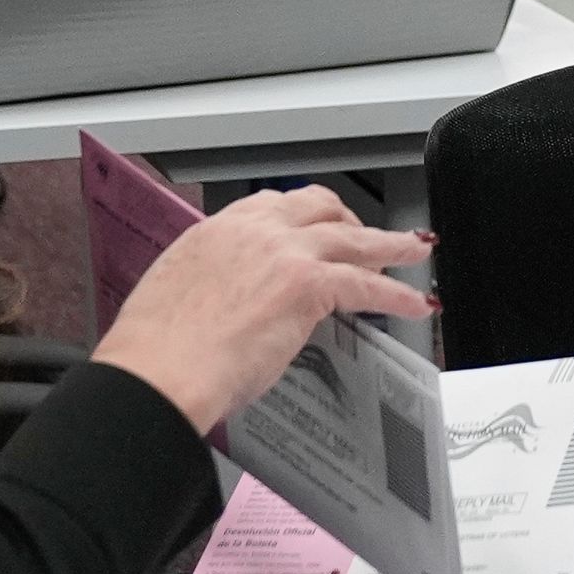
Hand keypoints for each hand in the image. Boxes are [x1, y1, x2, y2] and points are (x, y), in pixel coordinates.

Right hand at [93, 185, 432, 434]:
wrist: (160, 369)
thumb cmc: (158, 349)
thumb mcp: (180, 294)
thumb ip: (217, 285)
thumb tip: (236, 303)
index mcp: (218, 230)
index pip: (275, 204)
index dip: (305, 216)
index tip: (318, 225)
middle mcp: (255, 230)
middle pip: (321, 208)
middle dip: (351, 221)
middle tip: (370, 237)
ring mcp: (285, 253)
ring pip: (354, 239)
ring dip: (391, 245)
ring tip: (415, 250)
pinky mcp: (308, 285)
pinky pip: (367, 285)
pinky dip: (397, 295)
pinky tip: (414, 304)